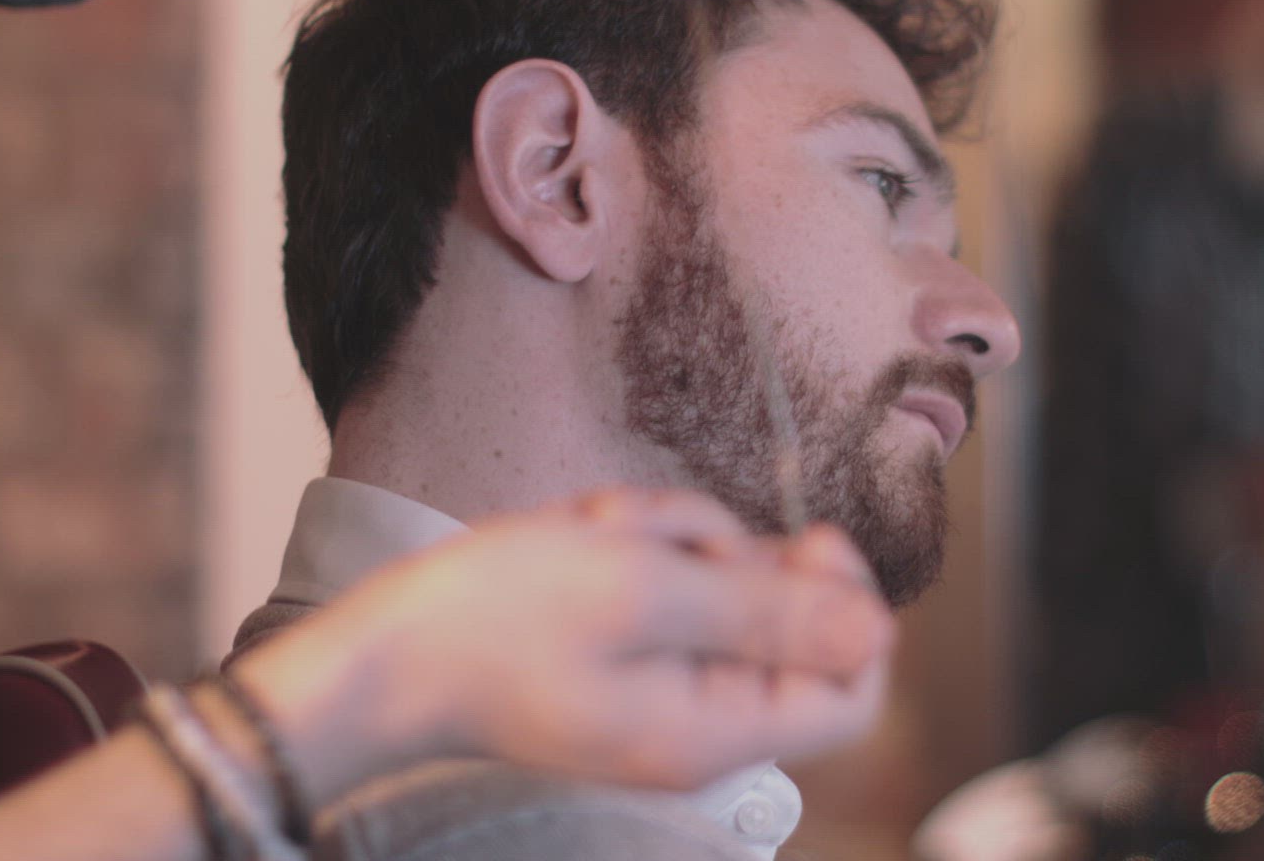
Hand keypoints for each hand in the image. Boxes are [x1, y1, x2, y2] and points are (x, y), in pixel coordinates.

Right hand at [235, 488, 894, 803]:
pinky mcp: (624, 652)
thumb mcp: (645, 590)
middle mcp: (700, 719)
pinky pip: (671, 583)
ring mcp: (659, 685)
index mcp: (718, 729)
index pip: (853, 687)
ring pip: (722, 582)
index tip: (809, 540)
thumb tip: (878, 627)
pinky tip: (581, 538)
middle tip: (654, 535)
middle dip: (728, 552)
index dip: (850, 607)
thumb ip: (769, 610)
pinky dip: (637, 547)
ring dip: (670, 536)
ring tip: (597, 533)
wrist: (385, 648)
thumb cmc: (498, 620)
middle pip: (784, 618)